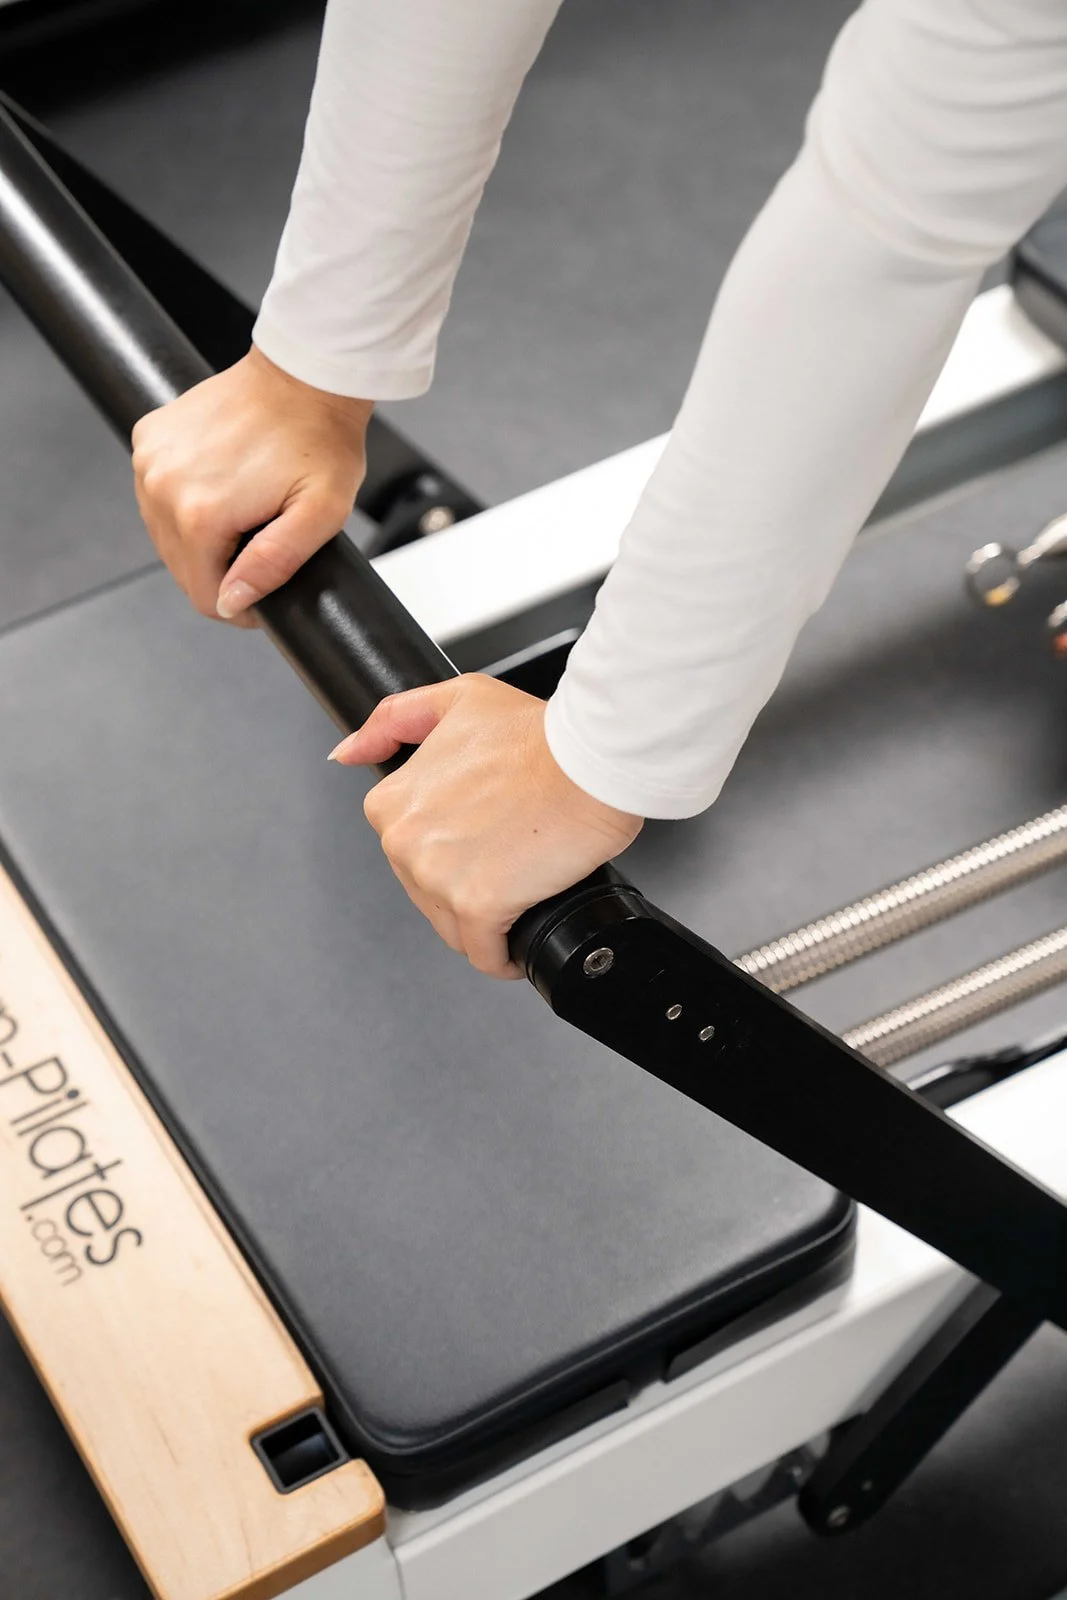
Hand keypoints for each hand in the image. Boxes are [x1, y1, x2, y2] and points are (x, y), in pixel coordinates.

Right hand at [131, 345, 372, 623]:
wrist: (303, 376)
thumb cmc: (320, 440)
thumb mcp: (320, 514)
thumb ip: (274, 564)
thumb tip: (230, 601)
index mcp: (200, 513)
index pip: (206, 596)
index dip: (240, 606)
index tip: (266, 591)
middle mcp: (162, 486)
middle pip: (183, 569)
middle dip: (223, 569)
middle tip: (262, 543)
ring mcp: (148, 459)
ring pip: (166, 535)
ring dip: (202, 537)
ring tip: (245, 511)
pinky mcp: (147, 438)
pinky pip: (158, 495)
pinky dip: (184, 501)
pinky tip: (222, 484)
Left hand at [331, 675, 642, 978]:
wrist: (589, 759)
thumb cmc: (539, 736)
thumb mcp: (459, 700)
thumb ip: (395, 719)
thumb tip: (349, 751)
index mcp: (394, 802)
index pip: (410, 852)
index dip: (451, 852)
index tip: (482, 843)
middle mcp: (405, 841)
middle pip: (429, 894)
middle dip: (467, 889)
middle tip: (510, 862)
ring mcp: (437, 877)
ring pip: (455, 930)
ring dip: (486, 925)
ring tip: (521, 896)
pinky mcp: (476, 906)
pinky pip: (486, 955)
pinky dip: (504, 957)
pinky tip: (519, 944)